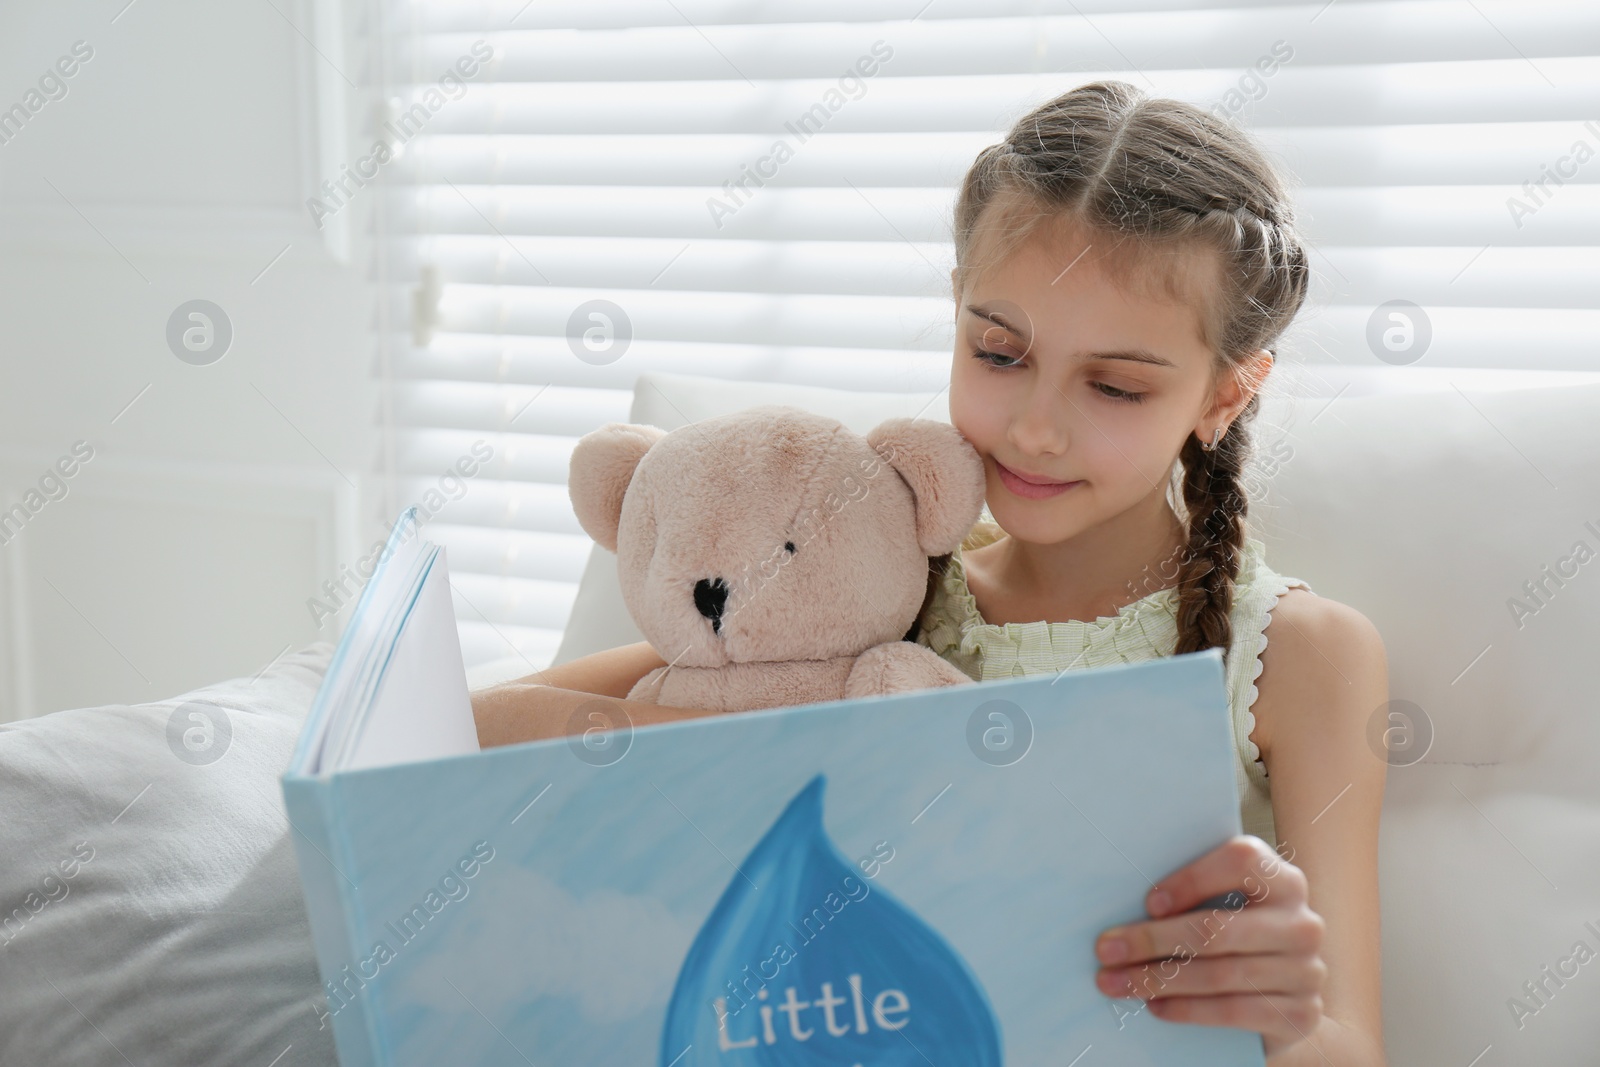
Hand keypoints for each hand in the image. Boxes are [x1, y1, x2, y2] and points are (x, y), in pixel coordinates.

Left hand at [1093, 835, 1327, 1056]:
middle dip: (1151, 940)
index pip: (1241, 861)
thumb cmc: (1238, 939)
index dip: (1192, 879)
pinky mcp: (1300, 1014)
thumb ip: (1196, 895)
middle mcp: (1302, 923)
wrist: (1285, 999)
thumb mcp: (1228, 908)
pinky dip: (1186, 1009)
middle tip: (1106, 950)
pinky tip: (1155, 1006)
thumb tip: (1122, 896)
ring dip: (1157, 980)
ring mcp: (1306, 971)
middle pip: (1216, 928)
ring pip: (1218, 974)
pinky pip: (1232, 1011)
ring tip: (1116, 982)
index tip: (1148, 902)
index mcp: (1284, 881)